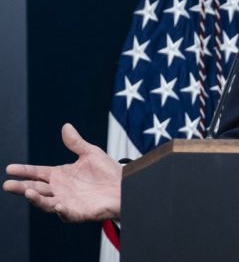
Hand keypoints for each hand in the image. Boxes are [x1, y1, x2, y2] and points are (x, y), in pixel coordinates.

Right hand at [3, 123, 121, 221]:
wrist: (125, 186)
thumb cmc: (108, 171)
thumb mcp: (90, 153)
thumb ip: (76, 143)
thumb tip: (66, 126)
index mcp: (60, 175)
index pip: (37, 173)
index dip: (24, 170)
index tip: (10, 168)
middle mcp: (60, 189)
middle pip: (36, 189)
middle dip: (21, 187)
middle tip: (8, 185)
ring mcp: (66, 202)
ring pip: (45, 202)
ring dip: (36, 199)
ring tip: (27, 192)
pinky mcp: (77, 212)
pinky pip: (65, 213)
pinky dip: (60, 210)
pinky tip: (58, 204)